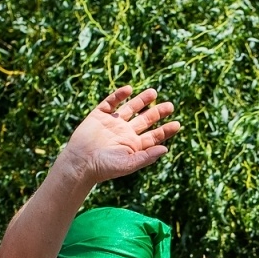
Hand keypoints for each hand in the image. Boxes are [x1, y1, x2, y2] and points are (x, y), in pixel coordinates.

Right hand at [56, 86, 180, 185]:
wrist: (80, 162)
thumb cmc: (104, 168)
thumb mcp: (128, 164)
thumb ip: (147, 156)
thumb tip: (165, 149)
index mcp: (134, 146)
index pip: (154, 136)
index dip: (166, 130)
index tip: (178, 124)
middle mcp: (125, 133)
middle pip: (145, 120)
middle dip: (158, 113)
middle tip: (170, 106)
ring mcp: (112, 123)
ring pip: (130, 108)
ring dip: (142, 100)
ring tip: (154, 93)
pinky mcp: (99, 115)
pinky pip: (111, 102)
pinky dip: (119, 95)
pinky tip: (129, 90)